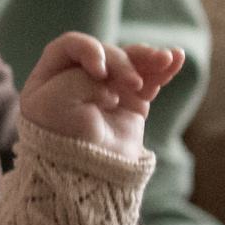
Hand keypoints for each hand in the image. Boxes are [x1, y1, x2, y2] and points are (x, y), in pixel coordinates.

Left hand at [17, 34, 183, 157]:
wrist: (85, 178)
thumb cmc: (61, 138)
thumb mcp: (56, 99)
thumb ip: (83, 76)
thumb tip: (112, 78)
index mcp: (49, 78)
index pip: (71, 46)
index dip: (90, 50)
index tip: (100, 71)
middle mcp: (77, 81)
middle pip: (106, 54)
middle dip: (123, 63)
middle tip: (132, 84)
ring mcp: (105, 92)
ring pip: (130, 64)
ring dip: (148, 58)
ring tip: (166, 58)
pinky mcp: (129, 105)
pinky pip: (148, 81)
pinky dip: (162, 70)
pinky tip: (176, 59)